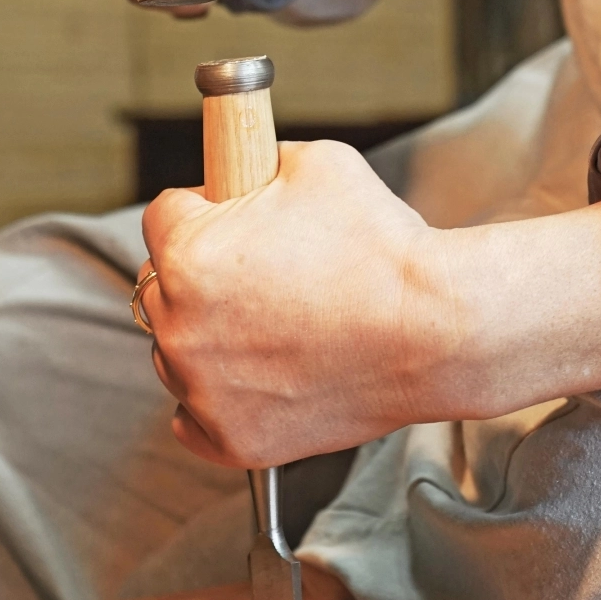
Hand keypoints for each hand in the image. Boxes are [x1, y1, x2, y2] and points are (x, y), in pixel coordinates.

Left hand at [136, 158, 600, 468]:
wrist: (438, 330)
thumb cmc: (382, 246)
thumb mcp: (314, 162)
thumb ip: (254, 159)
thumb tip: (239, 163)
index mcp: (187, 254)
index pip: (163, 215)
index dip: (207, 209)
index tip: (238, 219)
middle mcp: (180, 327)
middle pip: (161, 284)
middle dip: (202, 271)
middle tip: (267, 272)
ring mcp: (201, 391)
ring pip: (176, 349)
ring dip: (208, 334)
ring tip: (278, 322)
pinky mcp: (230, 439)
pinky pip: (192, 417)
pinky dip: (219, 397)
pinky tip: (262, 372)